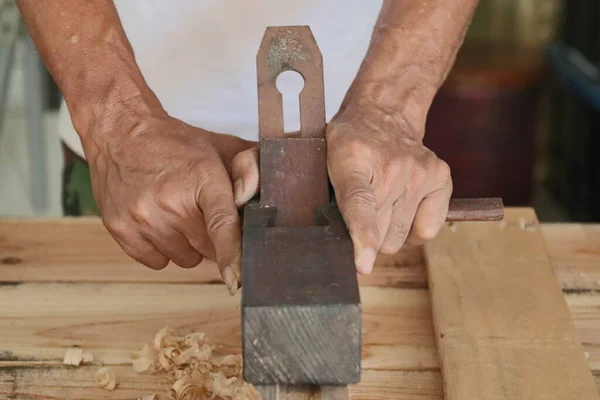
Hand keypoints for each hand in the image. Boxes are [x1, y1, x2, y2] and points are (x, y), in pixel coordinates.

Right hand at [84, 110, 257, 293]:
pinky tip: (158, 221)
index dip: (232, 255)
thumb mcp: (221, 147)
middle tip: (200, 210)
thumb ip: (250, 168)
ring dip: (186, 244)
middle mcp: (170, 200)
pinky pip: (156, 262)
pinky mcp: (120, 229)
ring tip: (176, 212)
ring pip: (184, 259)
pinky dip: (162, 249)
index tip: (236, 281)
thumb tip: (262, 191)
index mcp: (202, 178)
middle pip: (208, 249)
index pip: (222, 225)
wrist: (120, 131)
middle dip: (211, 236)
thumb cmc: (176, 145)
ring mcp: (142, 217)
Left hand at [326, 104, 451, 274]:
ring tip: (383, 206)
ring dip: (389, 232)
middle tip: (364, 212)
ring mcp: (419, 173)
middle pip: (380, 234)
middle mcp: (392, 166)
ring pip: (401, 238)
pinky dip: (413, 230)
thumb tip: (338, 244)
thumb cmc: (351, 144)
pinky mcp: (440, 178)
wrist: (384, 113)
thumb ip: (330, 200)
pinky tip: (403, 210)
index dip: (363, 236)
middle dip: (369, 235)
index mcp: (353, 159)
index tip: (364, 263)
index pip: (359, 203)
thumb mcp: (327, 162)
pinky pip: (427, 231)